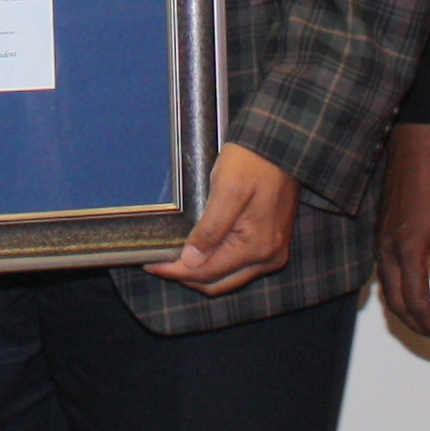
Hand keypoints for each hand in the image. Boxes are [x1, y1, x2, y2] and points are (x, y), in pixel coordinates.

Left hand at [147, 143, 297, 295]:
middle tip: (159, 263)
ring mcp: (270, 254)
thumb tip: (190, 261)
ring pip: (226, 278)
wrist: (277, 147)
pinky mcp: (269, 246)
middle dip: (186, 276)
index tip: (152, 264)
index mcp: (257, 247)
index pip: (208, 271)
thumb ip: (210, 229)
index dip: (176, 271)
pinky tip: (198, 252)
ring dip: (199, 272)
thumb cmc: (251, 164)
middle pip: (217, 282)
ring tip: (173, 259)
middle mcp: (267, 259)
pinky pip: (237, 267)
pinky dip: (215, 264)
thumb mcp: (227, 191)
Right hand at [377, 123, 429, 340]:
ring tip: (429, 322)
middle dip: (417, 325)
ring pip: (387, 291)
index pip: (414, 302)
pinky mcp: (380, 237)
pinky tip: (413, 295)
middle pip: (396, 303)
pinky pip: (384, 276)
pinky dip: (398, 294)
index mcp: (408, 252)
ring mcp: (380, 244)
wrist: (413, 154)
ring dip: (406, 312)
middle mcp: (387, 252)